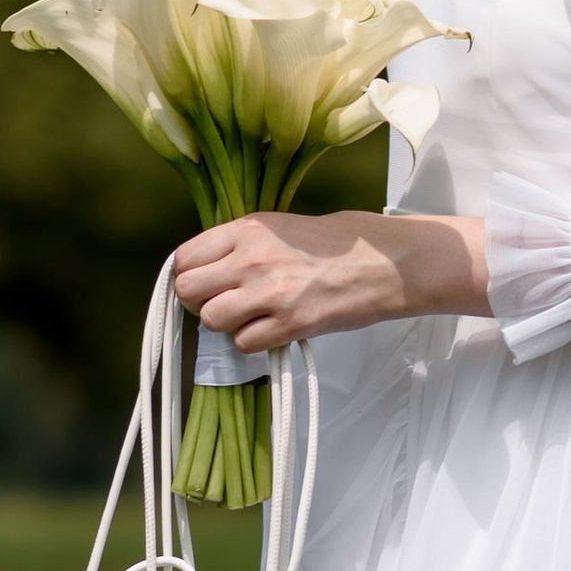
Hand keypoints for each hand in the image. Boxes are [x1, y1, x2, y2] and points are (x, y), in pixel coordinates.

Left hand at [173, 209, 489, 346]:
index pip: (184, 258)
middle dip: (200, 303)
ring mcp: (270, 291)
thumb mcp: (281, 227)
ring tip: (252, 318)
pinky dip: (253, 342)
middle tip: (224, 305)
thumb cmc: (338, 244)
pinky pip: (243, 343)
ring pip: (211, 320)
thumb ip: (241, 245)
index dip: (189, 277)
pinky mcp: (291, 322)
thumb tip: (208, 270)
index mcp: (248, 229)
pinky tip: (274, 330)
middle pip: (188, 291)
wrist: (386, 261)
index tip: (204, 285)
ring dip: (226, 325)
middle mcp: (252, 257)